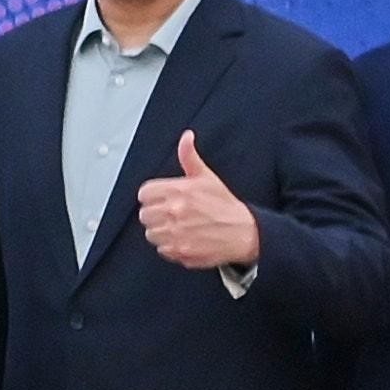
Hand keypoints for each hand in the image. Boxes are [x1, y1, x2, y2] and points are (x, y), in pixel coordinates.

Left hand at [133, 132, 260, 271]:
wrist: (244, 233)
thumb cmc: (225, 205)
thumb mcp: (207, 177)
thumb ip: (189, 156)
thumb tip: (186, 137)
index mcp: (178, 191)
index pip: (144, 194)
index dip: (152, 196)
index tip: (160, 200)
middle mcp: (175, 212)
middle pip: (144, 215)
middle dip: (156, 214)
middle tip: (171, 215)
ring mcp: (177, 233)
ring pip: (151, 234)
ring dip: (161, 232)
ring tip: (178, 228)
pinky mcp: (181, 251)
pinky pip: (162, 250)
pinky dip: (170, 247)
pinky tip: (184, 239)